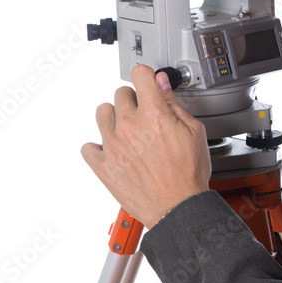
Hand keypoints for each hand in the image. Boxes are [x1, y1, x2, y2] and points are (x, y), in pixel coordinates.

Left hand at [81, 64, 210, 228]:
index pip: (139, 74)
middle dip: (132, 100)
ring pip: (102, 113)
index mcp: (153, 113)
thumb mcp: (194, 132)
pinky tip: (112, 152)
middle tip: (143, 116)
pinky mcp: (103, 165)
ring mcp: (113, 145)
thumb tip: (162, 84)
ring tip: (125, 131)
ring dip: (113, 118)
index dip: (145, 77)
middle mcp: (129, 125)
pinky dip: (97, 148)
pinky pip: (87, 147)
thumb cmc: (188, 175)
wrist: (178, 208)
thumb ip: (174, 104)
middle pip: (119, 93)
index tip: (146, 83)